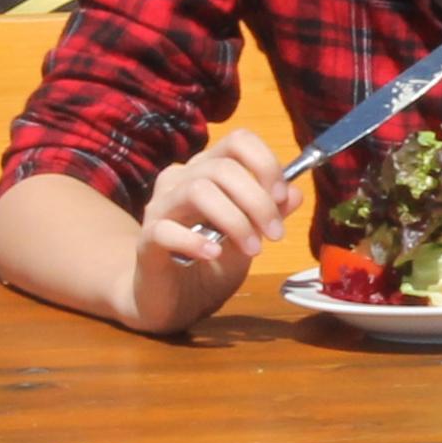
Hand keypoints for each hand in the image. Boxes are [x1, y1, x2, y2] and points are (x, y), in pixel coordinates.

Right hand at [139, 130, 289, 278]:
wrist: (172, 300)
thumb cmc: (209, 261)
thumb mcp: (250, 236)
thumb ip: (270, 213)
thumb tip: (295, 193)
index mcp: (206, 170)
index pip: (237, 141)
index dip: (264, 163)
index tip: (281, 197)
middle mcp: (179, 180)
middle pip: (222, 168)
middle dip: (257, 200)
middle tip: (275, 234)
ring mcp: (160, 208)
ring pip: (197, 190)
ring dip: (234, 220)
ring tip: (253, 249)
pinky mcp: (146, 240)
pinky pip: (166, 229)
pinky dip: (195, 240)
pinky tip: (213, 253)